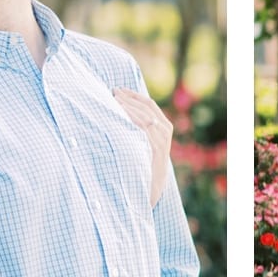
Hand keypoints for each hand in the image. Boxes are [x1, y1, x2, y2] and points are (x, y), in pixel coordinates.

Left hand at [112, 87, 172, 205]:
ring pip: (144, 115)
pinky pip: (143, 128)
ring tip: (113, 101)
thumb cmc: (144, 162)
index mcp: (164, 125)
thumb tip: (122, 110)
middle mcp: (165, 129)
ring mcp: (162, 138)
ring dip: (127, 106)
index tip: (118, 90)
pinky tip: (119, 115)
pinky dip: (131, 119)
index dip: (133, 95)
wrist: (151, 186)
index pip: (149, 103)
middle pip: (145, 107)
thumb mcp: (144, 142)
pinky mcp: (156, 147)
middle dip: (128, 98)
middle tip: (112, 92)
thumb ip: (140, 127)